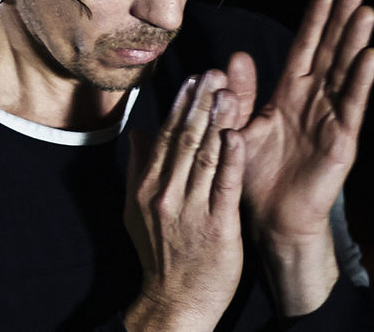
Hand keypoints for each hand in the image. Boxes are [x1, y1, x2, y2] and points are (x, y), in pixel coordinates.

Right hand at [123, 71, 245, 331]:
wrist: (176, 300)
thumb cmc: (160, 253)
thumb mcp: (136, 210)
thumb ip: (138, 168)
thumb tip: (138, 132)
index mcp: (147, 187)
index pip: (166, 137)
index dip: (181, 105)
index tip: (193, 78)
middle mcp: (165, 194)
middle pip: (185, 139)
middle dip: (199, 103)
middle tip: (212, 73)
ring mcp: (191, 210)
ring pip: (205, 156)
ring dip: (216, 121)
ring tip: (226, 91)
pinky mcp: (217, 227)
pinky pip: (224, 186)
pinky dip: (231, 159)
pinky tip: (237, 134)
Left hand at [228, 0, 373, 311]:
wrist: (272, 215)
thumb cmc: (256, 172)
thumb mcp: (242, 127)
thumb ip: (240, 94)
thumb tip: (233, 57)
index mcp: (289, 95)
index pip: (304, 51)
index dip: (314, 23)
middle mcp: (313, 102)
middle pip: (330, 54)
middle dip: (341, 23)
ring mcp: (330, 119)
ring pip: (344, 73)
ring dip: (355, 43)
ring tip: (366, 12)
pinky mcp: (341, 140)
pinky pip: (352, 106)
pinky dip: (360, 81)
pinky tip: (370, 56)